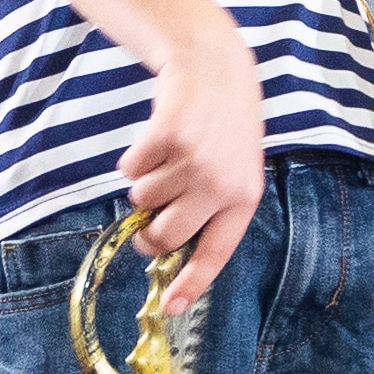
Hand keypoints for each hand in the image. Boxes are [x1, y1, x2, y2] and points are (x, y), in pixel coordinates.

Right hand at [117, 28, 267, 307]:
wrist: (215, 66)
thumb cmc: (223, 125)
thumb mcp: (233, 168)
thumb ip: (209, 208)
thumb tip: (164, 253)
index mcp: (243, 198)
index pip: (215, 253)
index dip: (190, 284)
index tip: (168, 307)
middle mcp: (221, 184)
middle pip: (165, 235)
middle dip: (148, 232)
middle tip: (149, 218)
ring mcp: (193, 160)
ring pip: (141, 200)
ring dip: (145, 182)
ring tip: (168, 155)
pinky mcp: (166, 137)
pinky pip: (129, 169)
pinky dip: (134, 158)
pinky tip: (158, 137)